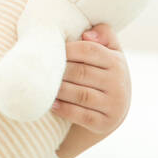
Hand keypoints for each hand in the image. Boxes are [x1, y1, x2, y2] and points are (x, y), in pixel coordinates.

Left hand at [51, 23, 130, 139]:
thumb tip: (87, 34)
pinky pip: (81, 115)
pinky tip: (50, 103)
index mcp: (117, 62)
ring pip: (80, 94)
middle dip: (57, 70)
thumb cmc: (101, 74)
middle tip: (37, 69)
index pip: (89, 50)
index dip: (66, 49)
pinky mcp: (105, 123)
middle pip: (80, 72)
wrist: (111, 110)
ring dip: (58, 90)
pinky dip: (64, 109)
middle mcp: (119, 83)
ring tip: (40, 85)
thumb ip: (103, 35)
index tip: (48, 50)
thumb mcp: (108, 52)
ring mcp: (114, 105)